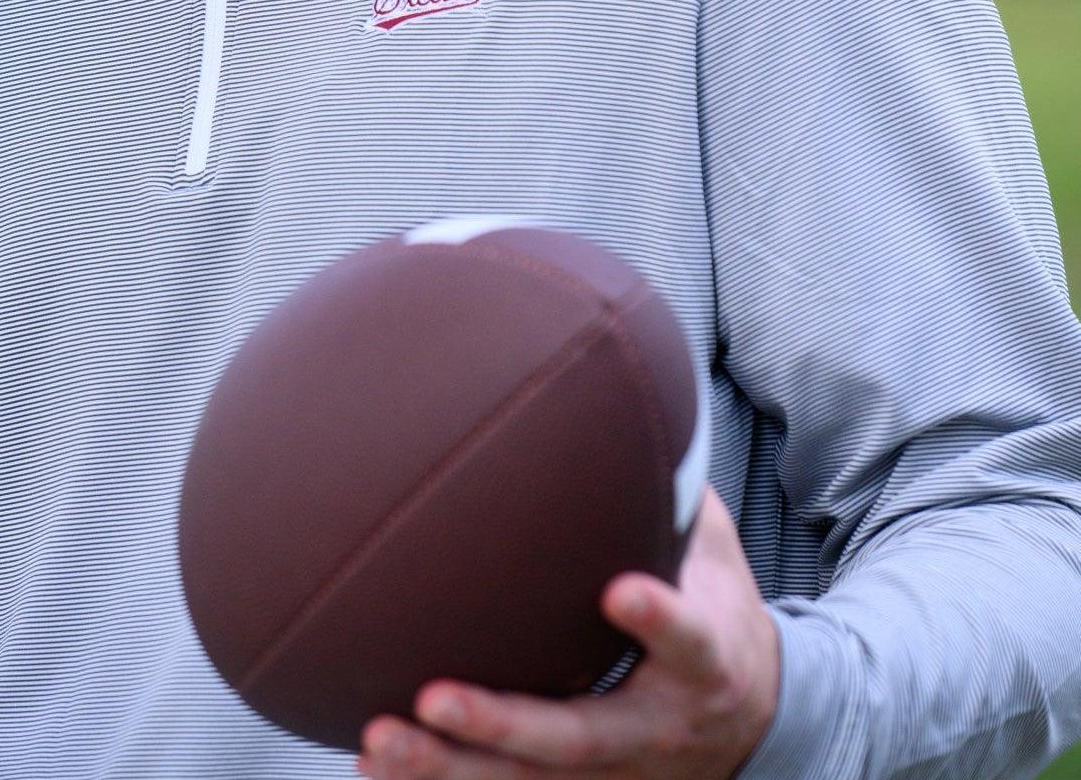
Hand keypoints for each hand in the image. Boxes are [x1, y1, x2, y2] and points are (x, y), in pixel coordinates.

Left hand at [357, 487, 779, 779]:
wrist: (753, 720)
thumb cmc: (714, 606)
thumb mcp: (713, 552)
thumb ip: (670, 491)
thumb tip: (622, 386)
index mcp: (705, 662)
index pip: (688, 640)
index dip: (658, 619)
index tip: (619, 588)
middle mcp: (655, 729)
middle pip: (578, 739)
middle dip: (503, 722)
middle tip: (435, 695)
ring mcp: (613, 772)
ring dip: (447, 766)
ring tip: (378, 736)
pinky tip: (373, 762)